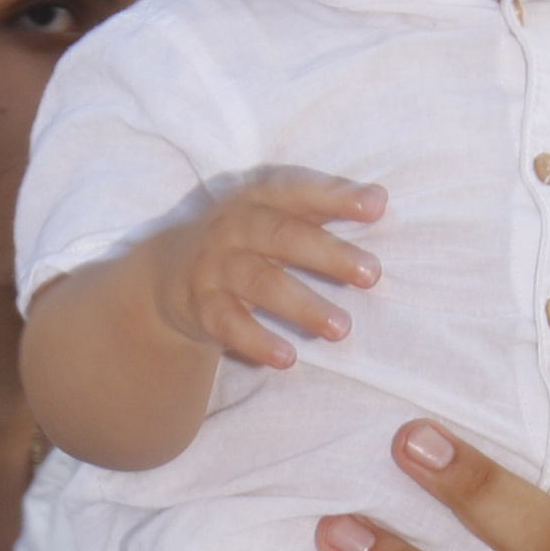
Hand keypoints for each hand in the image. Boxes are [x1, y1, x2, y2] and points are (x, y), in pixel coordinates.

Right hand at [146, 169, 385, 374]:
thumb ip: (323, 207)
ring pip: (261, 283)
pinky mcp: (202, 306)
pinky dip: (258, 341)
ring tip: (342, 328)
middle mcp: (234, 227)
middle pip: (283, 236)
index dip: (337, 197)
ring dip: (303, 306)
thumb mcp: (274, 215)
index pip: (299, 192)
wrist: (169, 270)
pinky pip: (230, 324)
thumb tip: (379, 198)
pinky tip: (288, 358)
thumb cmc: (245, 238)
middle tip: (372, 274)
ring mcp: (215, 266)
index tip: (376, 206)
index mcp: (259, 199)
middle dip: (329, 255)